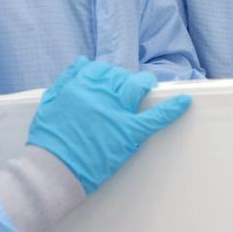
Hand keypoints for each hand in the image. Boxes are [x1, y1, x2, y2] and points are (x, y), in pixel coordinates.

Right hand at [27, 57, 190, 193]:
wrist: (51, 171)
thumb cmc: (47, 141)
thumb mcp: (49, 103)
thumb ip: (67, 79)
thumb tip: (83, 61)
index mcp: (79, 85)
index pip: (100, 69)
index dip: (108, 76)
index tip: (111, 82)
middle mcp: (99, 93)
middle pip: (120, 77)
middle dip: (124, 81)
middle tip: (127, 90)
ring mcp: (115, 111)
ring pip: (137, 87)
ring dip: (144, 84)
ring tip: (149, 86)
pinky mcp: (128, 132)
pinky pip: (154, 117)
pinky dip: (171, 109)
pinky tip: (184, 101)